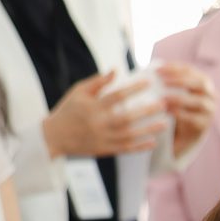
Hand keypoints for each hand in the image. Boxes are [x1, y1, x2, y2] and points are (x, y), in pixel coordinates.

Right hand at [42, 70, 162, 159]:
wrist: (54, 137)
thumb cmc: (68, 110)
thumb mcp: (78, 92)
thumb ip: (98, 82)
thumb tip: (116, 70)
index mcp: (93, 107)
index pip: (117, 96)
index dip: (133, 89)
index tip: (149, 82)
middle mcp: (99, 124)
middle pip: (127, 117)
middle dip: (147, 111)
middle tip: (164, 103)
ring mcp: (103, 139)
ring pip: (130, 135)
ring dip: (149, 130)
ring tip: (165, 123)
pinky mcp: (104, 150)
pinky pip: (125, 149)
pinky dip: (140, 147)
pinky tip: (153, 142)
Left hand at [153, 63, 214, 156]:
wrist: (184, 136)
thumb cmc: (176, 108)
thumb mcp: (175, 93)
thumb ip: (168, 82)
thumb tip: (148, 69)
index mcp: (203, 82)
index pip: (190, 70)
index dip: (174, 68)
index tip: (157, 69)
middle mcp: (211, 95)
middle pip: (200, 83)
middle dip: (181, 81)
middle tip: (163, 81)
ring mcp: (209, 111)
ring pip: (199, 101)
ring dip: (180, 98)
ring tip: (163, 98)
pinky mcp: (203, 125)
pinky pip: (193, 118)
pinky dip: (180, 113)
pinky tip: (167, 111)